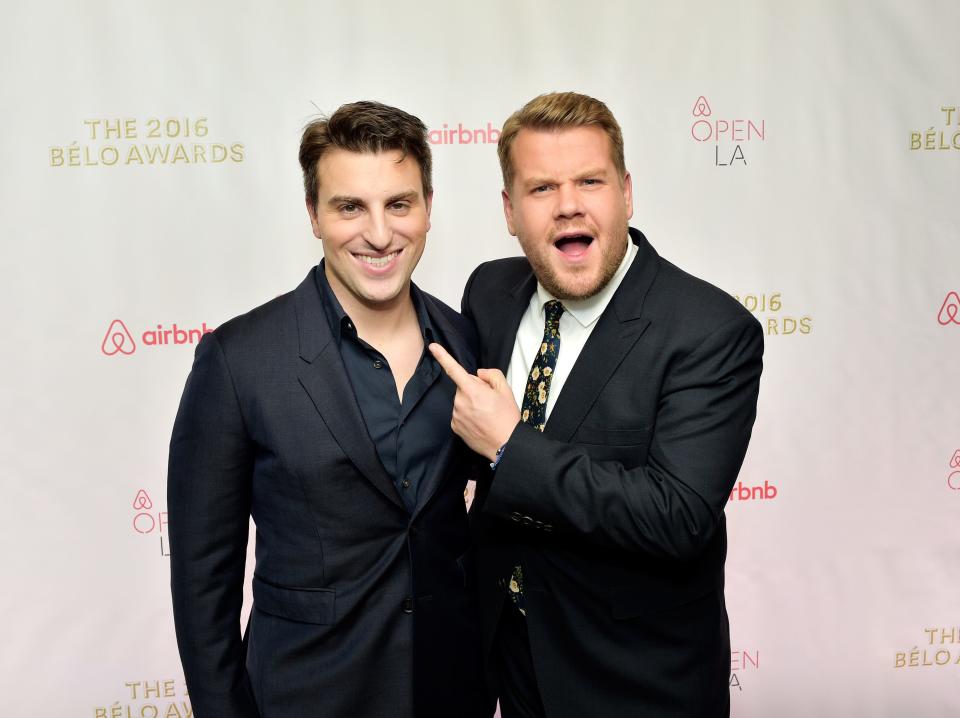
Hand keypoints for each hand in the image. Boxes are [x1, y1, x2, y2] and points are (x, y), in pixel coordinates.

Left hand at [429, 343, 519, 460]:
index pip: (454, 369)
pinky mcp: (455, 427)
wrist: (506, 445)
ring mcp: (456, 415)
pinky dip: (468, 415)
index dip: (442, 356)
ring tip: (486, 414)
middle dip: (474, 390)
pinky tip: (480, 422)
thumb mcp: (506, 390)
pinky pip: (459, 414)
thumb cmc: (507, 417)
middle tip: (489, 401)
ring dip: (471, 404)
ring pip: (462, 401)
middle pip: (464, 387)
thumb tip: (479, 374)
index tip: (432, 347)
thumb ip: (491, 375)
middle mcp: (460, 401)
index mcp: (472, 390)